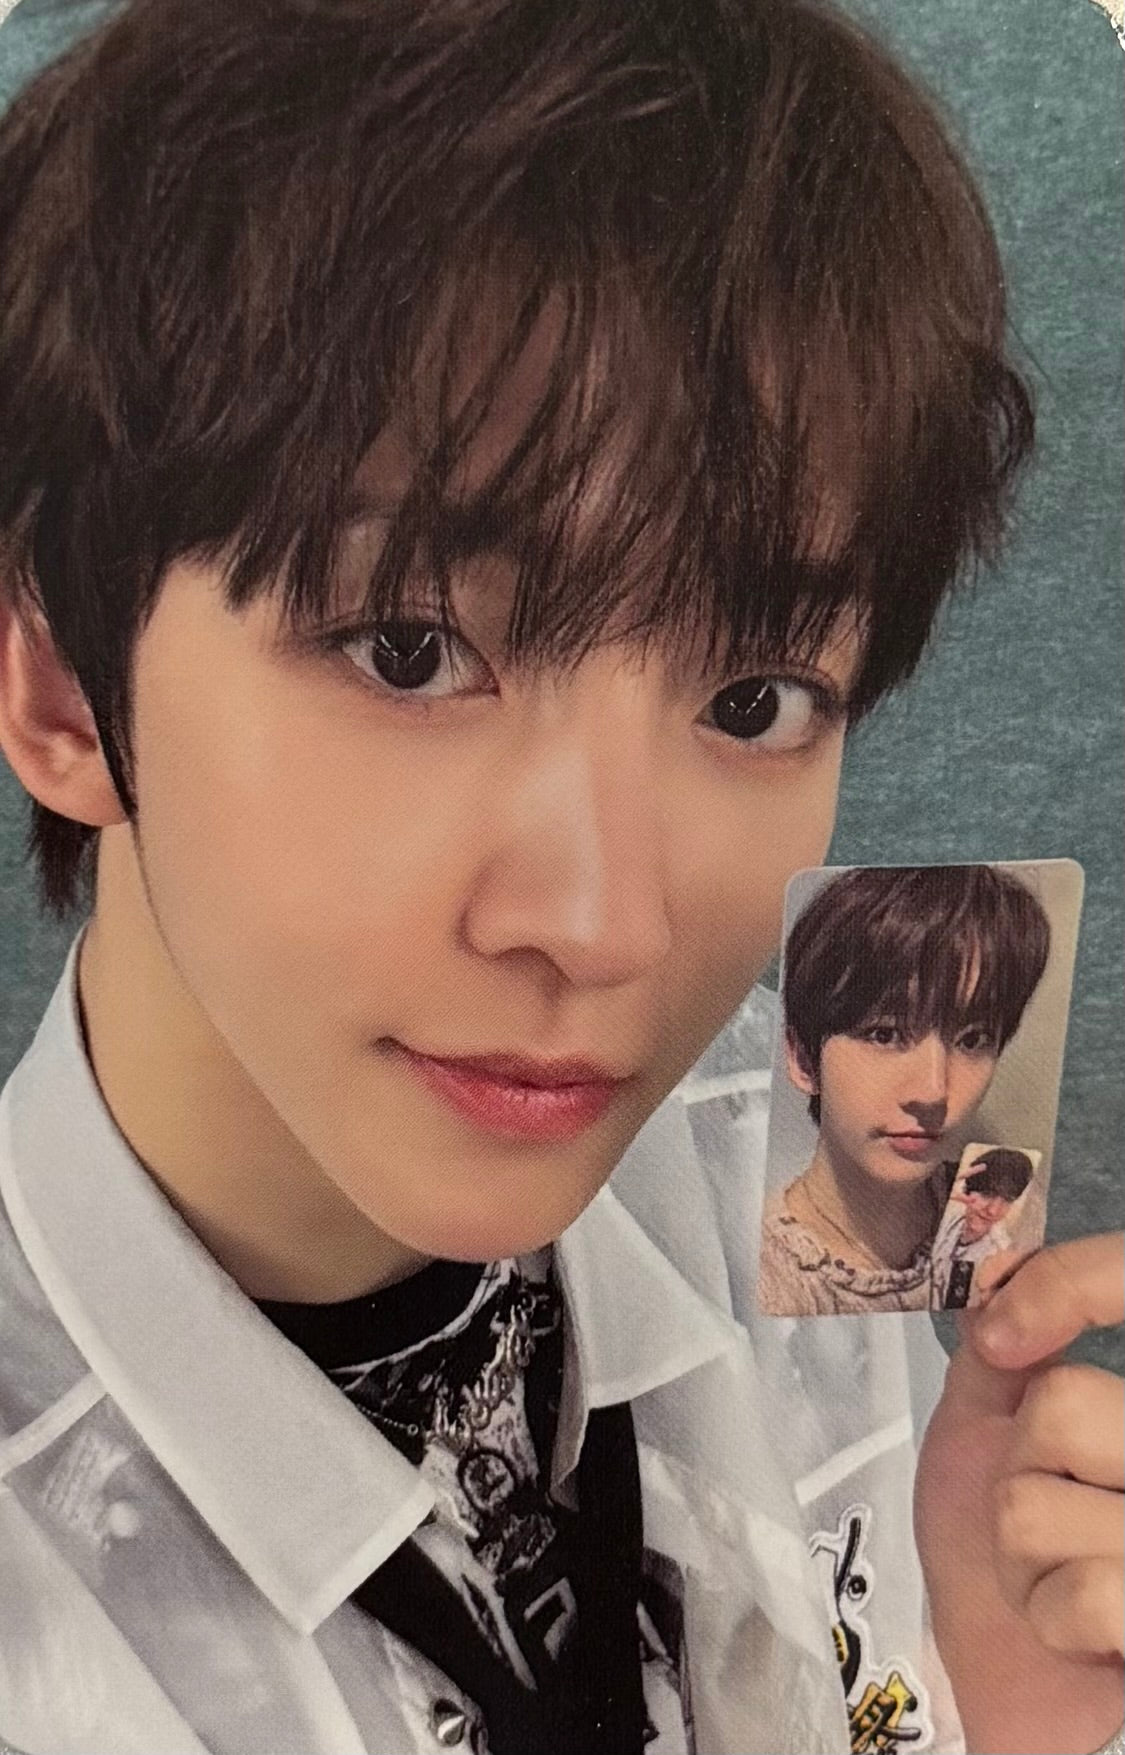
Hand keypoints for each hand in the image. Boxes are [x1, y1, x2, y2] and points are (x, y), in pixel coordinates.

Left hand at [916, 1232, 1123, 1754]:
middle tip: (1050, 1501)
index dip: (1073, 1282)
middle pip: (1061, 1405)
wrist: (1007, 1672)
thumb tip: (1001, 1263)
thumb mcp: (988, 1418)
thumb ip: (1002, 1342)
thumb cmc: (997, 1536)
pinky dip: (1053, 1614)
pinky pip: (1088, 1591)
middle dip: (1018, 1466)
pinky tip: (1078, 1623)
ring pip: (1041, 1500)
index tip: (1005, 1332)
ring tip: (1060, 1567)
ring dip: (1023, 1549)